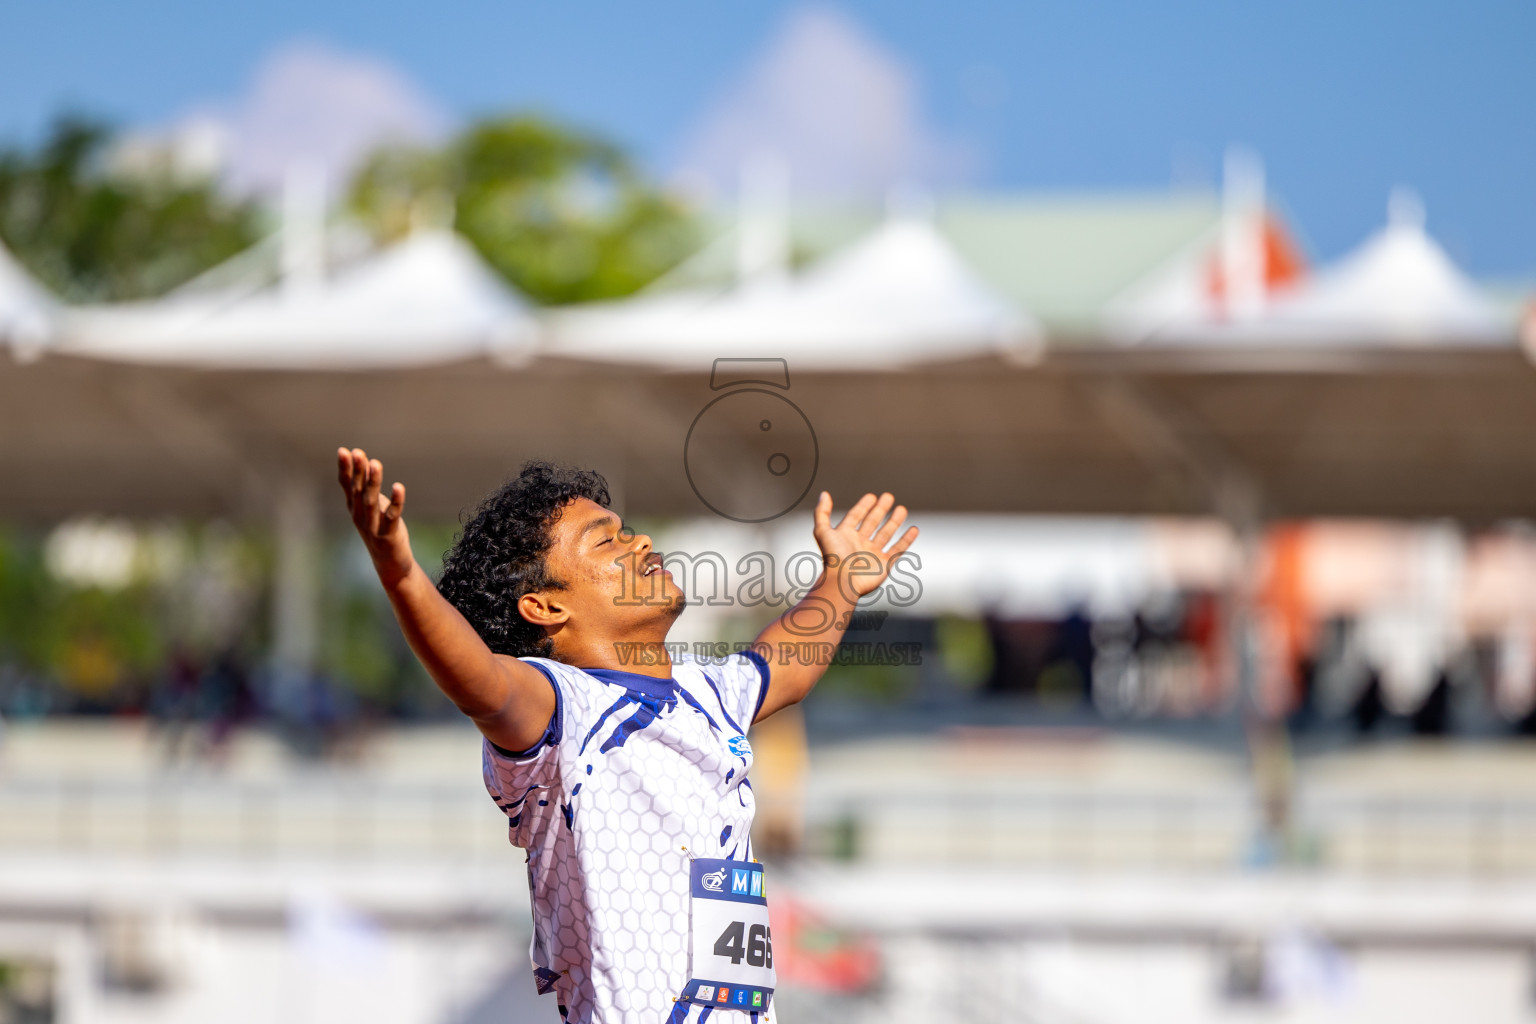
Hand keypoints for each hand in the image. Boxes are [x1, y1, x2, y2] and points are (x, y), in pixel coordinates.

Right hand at [337, 447, 412, 585]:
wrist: (390, 562)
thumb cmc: (381, 529)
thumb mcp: (372, 507)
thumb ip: (367, 488)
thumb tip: (367, 463)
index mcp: (354, 507)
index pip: (347, 485)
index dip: (345, 469)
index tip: (343, 450)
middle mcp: (360, 516)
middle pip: (357, 491)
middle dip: (357, 471)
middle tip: (357, 452)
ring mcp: (373, 526)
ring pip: (372, 501)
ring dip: (373, 482)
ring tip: (375, 463)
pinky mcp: (389, 534)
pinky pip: (393, 516)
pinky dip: (396, 501)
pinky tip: (399, 486)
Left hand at [811, 491, 918, 599]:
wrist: (843, 582)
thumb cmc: (833, 557)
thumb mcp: (822, 531)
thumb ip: (822, 512)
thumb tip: (824, 494)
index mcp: (845, 536)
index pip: (856, 516)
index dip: (863, 506)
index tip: (872, 496)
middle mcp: (859, 544)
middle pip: (872, 523)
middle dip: (880, 510)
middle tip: (889, 497)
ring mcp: (873, 554)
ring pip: (886, 534)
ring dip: (894, 521)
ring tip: (902, 509)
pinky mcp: (885, 564)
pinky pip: (898, 549)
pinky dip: (907, 540)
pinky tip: (914, 529)